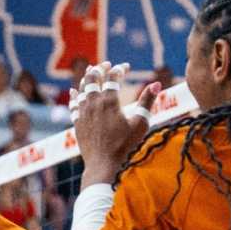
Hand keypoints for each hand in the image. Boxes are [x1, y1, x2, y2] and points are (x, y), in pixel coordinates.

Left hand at [70, 61, 161, 185]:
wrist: (103, 164)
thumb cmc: (125, 146)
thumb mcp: (140, 123)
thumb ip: (147, 102)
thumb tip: (157, 84)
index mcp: (109, 101)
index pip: (113, 76)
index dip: (120, 68)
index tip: (126, 66)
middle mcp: (93, 103)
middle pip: (93, 78)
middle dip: (100, 68)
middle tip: (107, 64)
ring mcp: (83, 113)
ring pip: (81, 89)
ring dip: (86, 79)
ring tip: (91, 71)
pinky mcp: (77, 123)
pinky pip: (73, 105)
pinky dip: (74, 96)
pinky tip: (74, 91)